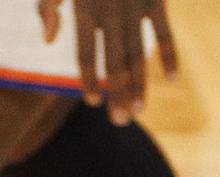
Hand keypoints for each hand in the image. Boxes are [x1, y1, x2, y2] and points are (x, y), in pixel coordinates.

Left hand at [40, 0, 177, 123]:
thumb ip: (47, 7)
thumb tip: (48, 42)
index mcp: (85, 9)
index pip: (85, 54)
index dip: (89, 79)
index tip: (93, 102)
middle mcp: (111, 12)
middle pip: (114, 61)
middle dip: (118, 92)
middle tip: (121, 122)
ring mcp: (136, 5)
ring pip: (139, 52)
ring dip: (140, 83)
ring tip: (138, 111)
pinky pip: (165, 31)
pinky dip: (170, 54)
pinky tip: (171, 79)